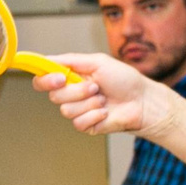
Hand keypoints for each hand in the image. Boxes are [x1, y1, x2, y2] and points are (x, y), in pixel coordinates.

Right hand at [31, 52, 154, 135]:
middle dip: (77, 91)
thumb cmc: (125, 80)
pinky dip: (94, 115)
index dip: (46, 80)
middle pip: (54, 96)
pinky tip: (105, 112)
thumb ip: (70, 60)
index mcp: (70, 77)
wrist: (142, 101)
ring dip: (89, 103)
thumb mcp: (97, 61)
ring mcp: (78, 110)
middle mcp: (71, 94)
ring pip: (66, 110)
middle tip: (96, 87)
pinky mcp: (86, 125)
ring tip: (104, 99)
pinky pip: (78, 123)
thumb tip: (47, 59)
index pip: (43, 80)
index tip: (59, 78)